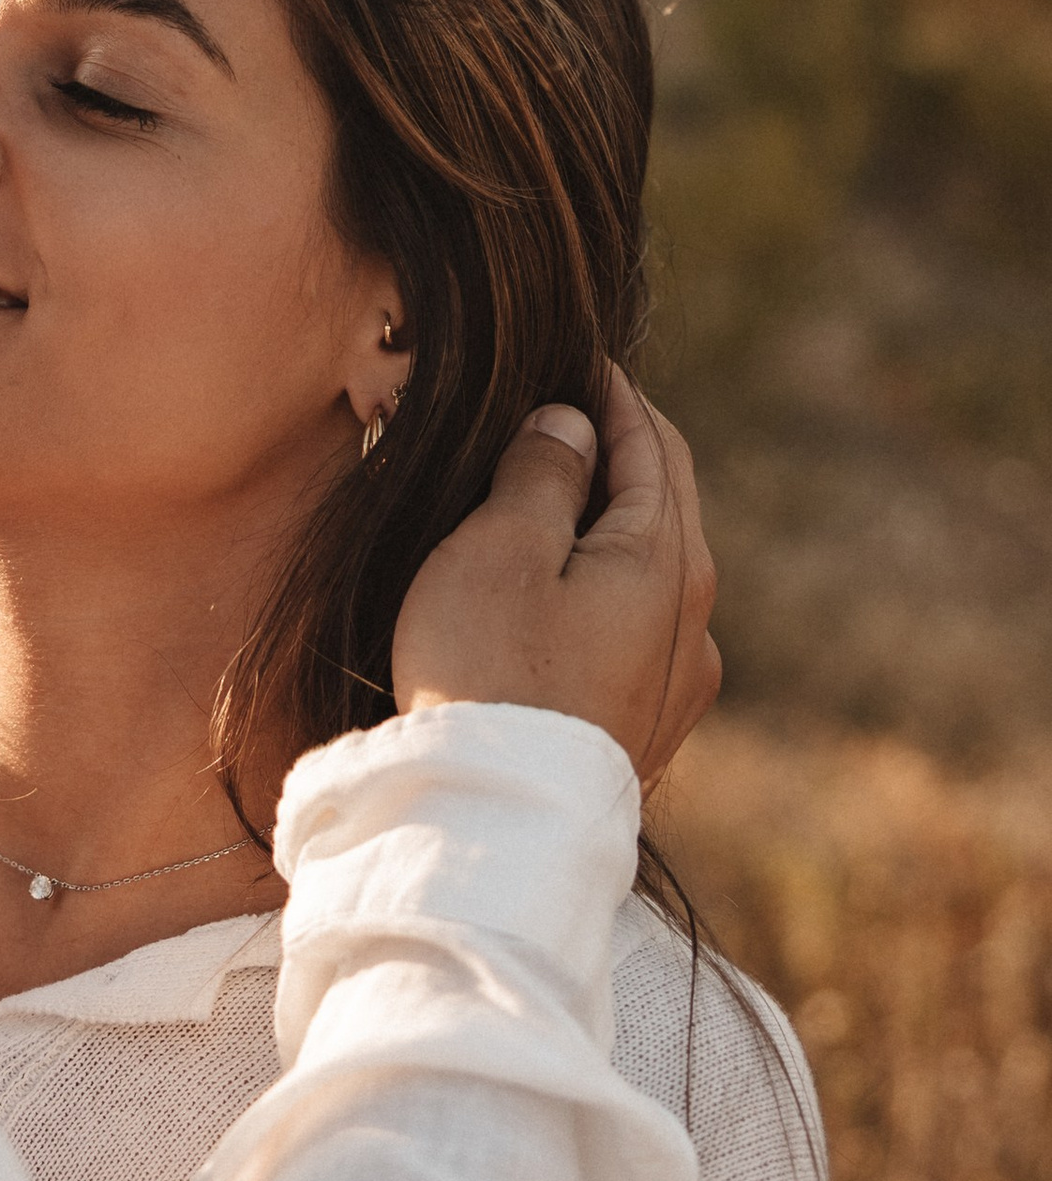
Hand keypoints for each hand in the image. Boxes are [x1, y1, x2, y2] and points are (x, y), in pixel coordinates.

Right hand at [391, 366, 718, 787]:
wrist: (497, 825)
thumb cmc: (486, 674)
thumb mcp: (498, 550)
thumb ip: (541, 474)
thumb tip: (572, 425)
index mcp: (667, 557)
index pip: (652, 443)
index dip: (610, 393)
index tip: (575, 355)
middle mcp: (694, 618)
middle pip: (663, 505)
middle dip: (616, 453)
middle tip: (562, 412)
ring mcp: (678, 682)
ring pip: (651, 571)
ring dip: (608, 525)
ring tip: (551, 498)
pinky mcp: (646, 728)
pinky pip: (634, 629)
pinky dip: (601, 587)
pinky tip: (562, 594)